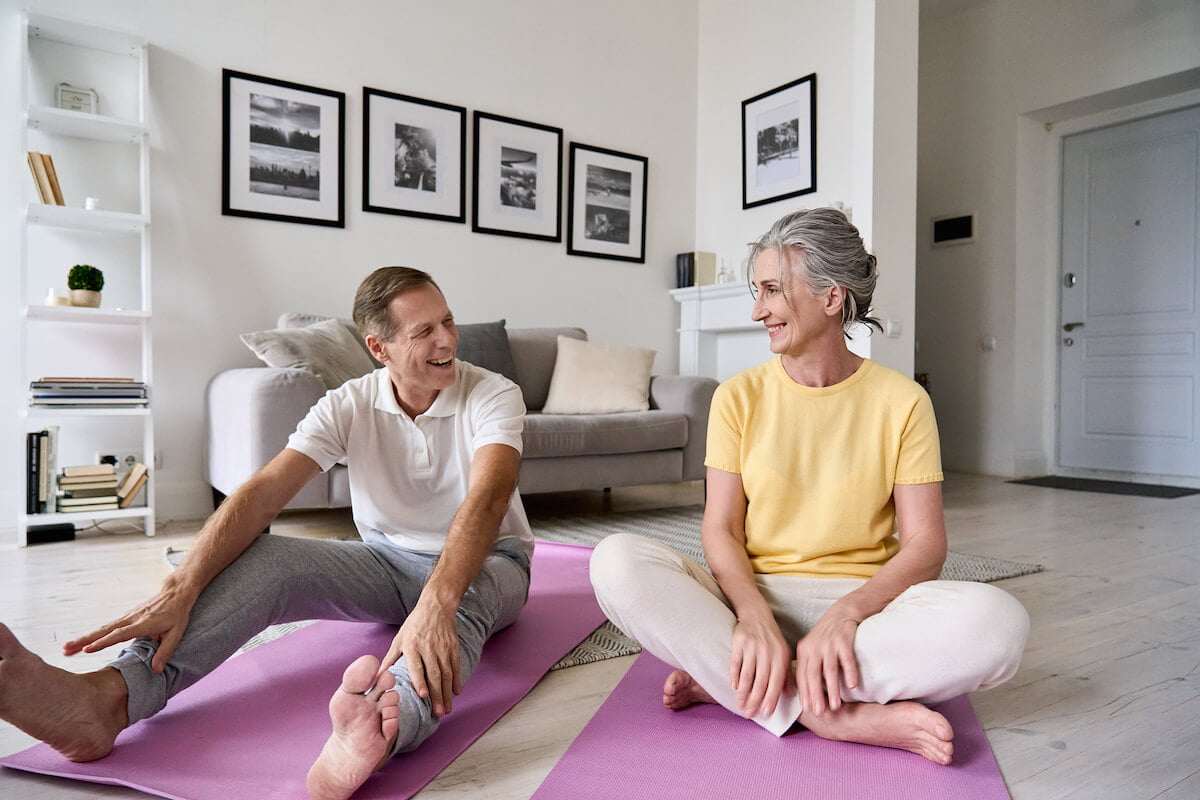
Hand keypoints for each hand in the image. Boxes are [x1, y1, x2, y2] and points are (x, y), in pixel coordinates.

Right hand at [63, 588, 193, 673]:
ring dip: (84, 638)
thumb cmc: (177, 614)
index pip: (119, 634)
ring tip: (66, 648)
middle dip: (84, 640)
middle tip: (65, 649)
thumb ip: (165, 651)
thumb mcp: (177, 633)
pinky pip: (107, 627)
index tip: (87, 650)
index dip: (103, 642)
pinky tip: (82, 642)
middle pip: (104, 631)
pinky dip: (93, 634)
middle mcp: (131, 619)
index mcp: (143, 624)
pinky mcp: (126, 617)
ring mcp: (127, 617)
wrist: (175, 593)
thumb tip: (156, 671)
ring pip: (102, 629)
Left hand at [378, 602, 460, 716]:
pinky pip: (456, 666)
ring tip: (447, 708)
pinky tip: (457, 692)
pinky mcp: (453, 647)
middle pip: (434, 674)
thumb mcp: (399, 638)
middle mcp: (429, 647)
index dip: (421, 681)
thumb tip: (377, 678)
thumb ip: (389, 659)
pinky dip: (457, 680)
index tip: (423, 696)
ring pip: (447, 674)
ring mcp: (443, 648)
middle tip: (439, 713)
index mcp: (412, 645)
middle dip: (437, 695)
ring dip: (447, 693)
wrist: (436, 605)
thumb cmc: (414, 623)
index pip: (417, 666)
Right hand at [729, 614, 791, 717]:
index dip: (770, 700)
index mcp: (781, 658)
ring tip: (740, 705)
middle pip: (760, 682)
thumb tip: (789, 696)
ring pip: (747, 675)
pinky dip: (734, 675)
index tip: (765, 714)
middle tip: (749, 714)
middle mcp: (768, 653)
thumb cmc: (772, 638)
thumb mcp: (784, 654)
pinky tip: (733, 686)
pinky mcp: (739, 642)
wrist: (757, 615)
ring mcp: (753, 647)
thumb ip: (786, 675)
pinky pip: (736, 662)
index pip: (775, 684)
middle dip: (754, 701)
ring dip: (743, 693)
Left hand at [795, 606, 860, 716]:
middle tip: (820, 712)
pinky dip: (849, 672)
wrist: (842, 613)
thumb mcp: (812, 648)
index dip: (805, 693)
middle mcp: (814, 647)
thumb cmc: (826, 636)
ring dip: (832, 689)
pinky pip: (847, 659)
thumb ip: (808, 667)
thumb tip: (804, 693)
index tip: (808, 709)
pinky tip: (852, 685)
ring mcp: (829, 643)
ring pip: (829, 669)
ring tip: (835, 705)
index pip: (801, 675)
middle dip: (816, 695)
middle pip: (813, 674)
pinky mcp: (844, 640)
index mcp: (804, 651)